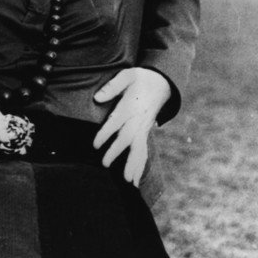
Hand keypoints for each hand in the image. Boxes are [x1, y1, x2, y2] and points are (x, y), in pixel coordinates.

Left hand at [93, 68, 170, 186]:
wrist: (162, 84)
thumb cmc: (140, 79)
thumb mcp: (127, 75)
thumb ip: (113, 86)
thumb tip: (97, 98)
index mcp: (130, 106)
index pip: (115, 122)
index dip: (105, 133)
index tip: (95, 145)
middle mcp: (137, 120)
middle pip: (127, 138)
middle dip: (116, 152)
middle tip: (104, 164)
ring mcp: (143, 128)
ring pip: (138, 149)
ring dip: (133, 165)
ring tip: (128, 181)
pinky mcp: (145, 133)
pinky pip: (143, 151)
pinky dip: (140, 166)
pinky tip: (135, 179)